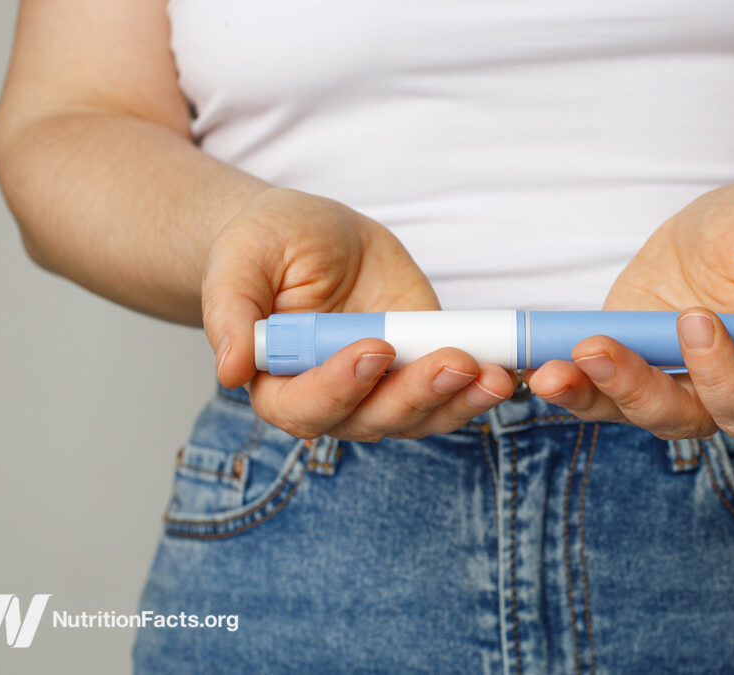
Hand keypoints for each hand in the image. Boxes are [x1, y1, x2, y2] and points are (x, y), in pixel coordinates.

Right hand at [203, 188, 515, 440]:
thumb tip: (228, 370)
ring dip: (460, 401)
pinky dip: (479, 388)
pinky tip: (505, 371)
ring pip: (420, 416)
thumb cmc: (265, 246)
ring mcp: (382, 389)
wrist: (309, 235)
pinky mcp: (420, 368)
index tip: (373, 349)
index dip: (340, 385)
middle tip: (455, 362)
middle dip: (417, 394)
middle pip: (373, 420)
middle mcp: (332, 400)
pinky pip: (451, 393)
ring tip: (494, 375)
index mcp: (277, 383)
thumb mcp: (240, 258)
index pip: (305, 405)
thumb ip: (231, 310)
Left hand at [524, 182, 733, 439]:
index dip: (719, 371)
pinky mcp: (623, 359)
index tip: (696, 320)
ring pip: (625, 409)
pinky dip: (564, 377)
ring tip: (549, 372)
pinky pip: (592, 383)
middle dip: (634, 389)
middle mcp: (713, 392)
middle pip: (677, 417)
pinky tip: (535, 363)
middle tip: (598, 350)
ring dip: (586, 393)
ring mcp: (663, 379)